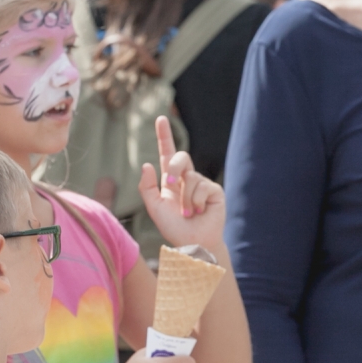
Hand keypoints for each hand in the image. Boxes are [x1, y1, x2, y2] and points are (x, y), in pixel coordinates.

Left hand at [137, 115, 224, 250]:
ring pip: (190, 177)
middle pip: (180, 157)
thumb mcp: (154, 208)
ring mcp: (201, 184)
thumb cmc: (173, 228)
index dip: (165, 136)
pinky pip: (202, 186)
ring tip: (189, 214)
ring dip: (186, 199)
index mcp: (170, 180)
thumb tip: (147, 164)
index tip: (161, 119)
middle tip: (170, 183)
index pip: (167, 154)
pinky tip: (200, 212)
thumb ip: (147, 187)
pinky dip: (196, 202)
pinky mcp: (214, 191)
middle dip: (174, 167)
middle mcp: (186, 179)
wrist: (192, 243)